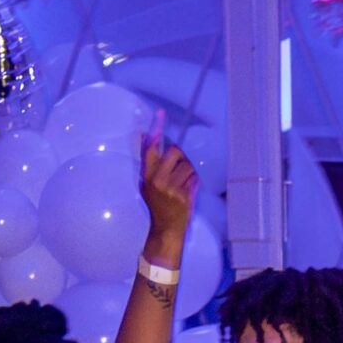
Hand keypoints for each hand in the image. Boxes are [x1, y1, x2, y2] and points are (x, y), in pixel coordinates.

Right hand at [139, 124, 197, 248]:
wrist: (165, 229)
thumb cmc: (157, 205)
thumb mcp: (147, 184)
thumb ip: (150, 163)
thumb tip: (148, 137)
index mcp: (147, 175)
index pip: (151, 147)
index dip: (156, 129)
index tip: (160, 114)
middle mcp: (159, 180)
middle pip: (176, 152)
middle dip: (181, 155)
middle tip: (180, 165)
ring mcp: (172, 188)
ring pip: (188, 165)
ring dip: (189, 170)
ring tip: (183, 181)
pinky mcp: (184, 196)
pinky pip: (195, 178)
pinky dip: (194, 181)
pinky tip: (188, 189)